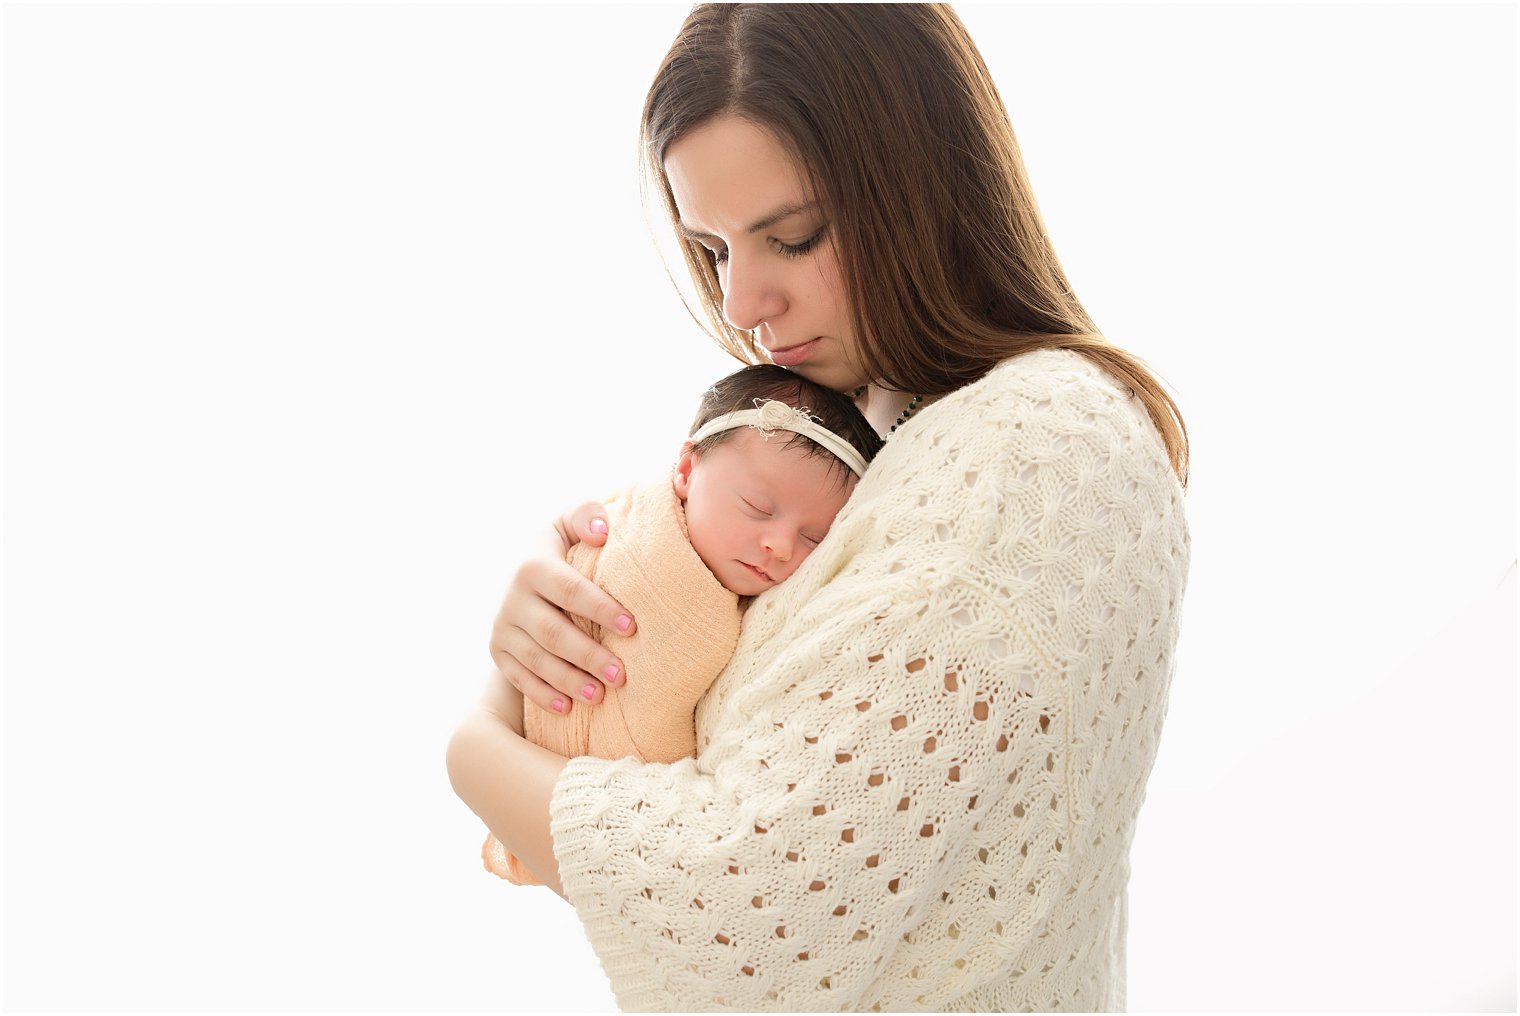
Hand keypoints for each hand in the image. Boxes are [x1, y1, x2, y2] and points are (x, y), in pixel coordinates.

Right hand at [490, 501, 636, 715]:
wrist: (524, 573)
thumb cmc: (563, 548)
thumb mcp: (568, 524)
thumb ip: (585, 515)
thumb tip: (601, 532)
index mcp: (532, 564)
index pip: (569, 589)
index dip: (600, 608)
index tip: (633, 627)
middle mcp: (511, 597)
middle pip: (553, 632)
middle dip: (588, 655)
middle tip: (622, 675)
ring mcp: (502, 627)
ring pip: (536, 660)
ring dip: (569, 680)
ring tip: (601, 696)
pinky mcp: (498, 651)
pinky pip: (518, 678)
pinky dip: (542, 694)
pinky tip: (567, 707)